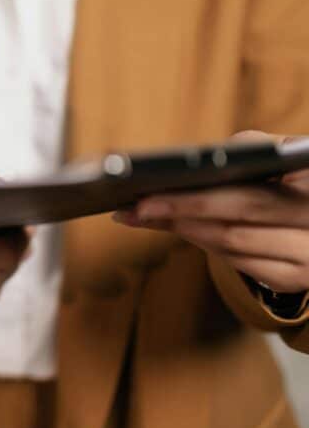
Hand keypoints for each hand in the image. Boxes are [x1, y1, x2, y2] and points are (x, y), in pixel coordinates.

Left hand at [113, 131, 308, 293]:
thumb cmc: (299, 175)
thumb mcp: (290, 156)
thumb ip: (256, 149)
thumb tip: (199, 160)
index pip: (247, 197)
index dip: (197, 198)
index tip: (153, 188)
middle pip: (233, 223)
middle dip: (179, 211)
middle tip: (136, 206)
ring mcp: (308, 259)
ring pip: (230, 244)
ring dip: (182, 227)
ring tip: (141, 212)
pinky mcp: (293, 277)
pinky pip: (237, 260)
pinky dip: (202, 240)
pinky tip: (174, 225)